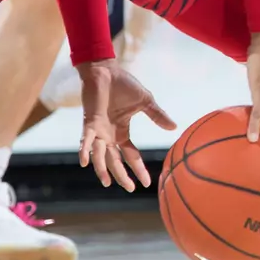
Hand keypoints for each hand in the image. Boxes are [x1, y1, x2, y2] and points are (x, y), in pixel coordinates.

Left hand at [77, 60, 175, 190]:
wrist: (105, 71)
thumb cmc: (123, 85)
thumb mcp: (145, 101)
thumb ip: (157, 115)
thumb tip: (174, 128)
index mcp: (122, 131)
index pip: (131, 155)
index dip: (139, 169)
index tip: (147, 183)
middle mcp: (109, 135)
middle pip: (115, 161)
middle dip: (122, 176)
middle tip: (130, 189)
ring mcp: (98, 130)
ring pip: (100, 155)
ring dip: (103, 169)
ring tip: (108, 183)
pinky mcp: (89, 122)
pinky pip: (86, 140)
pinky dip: (85, 151)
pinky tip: (85, 162)